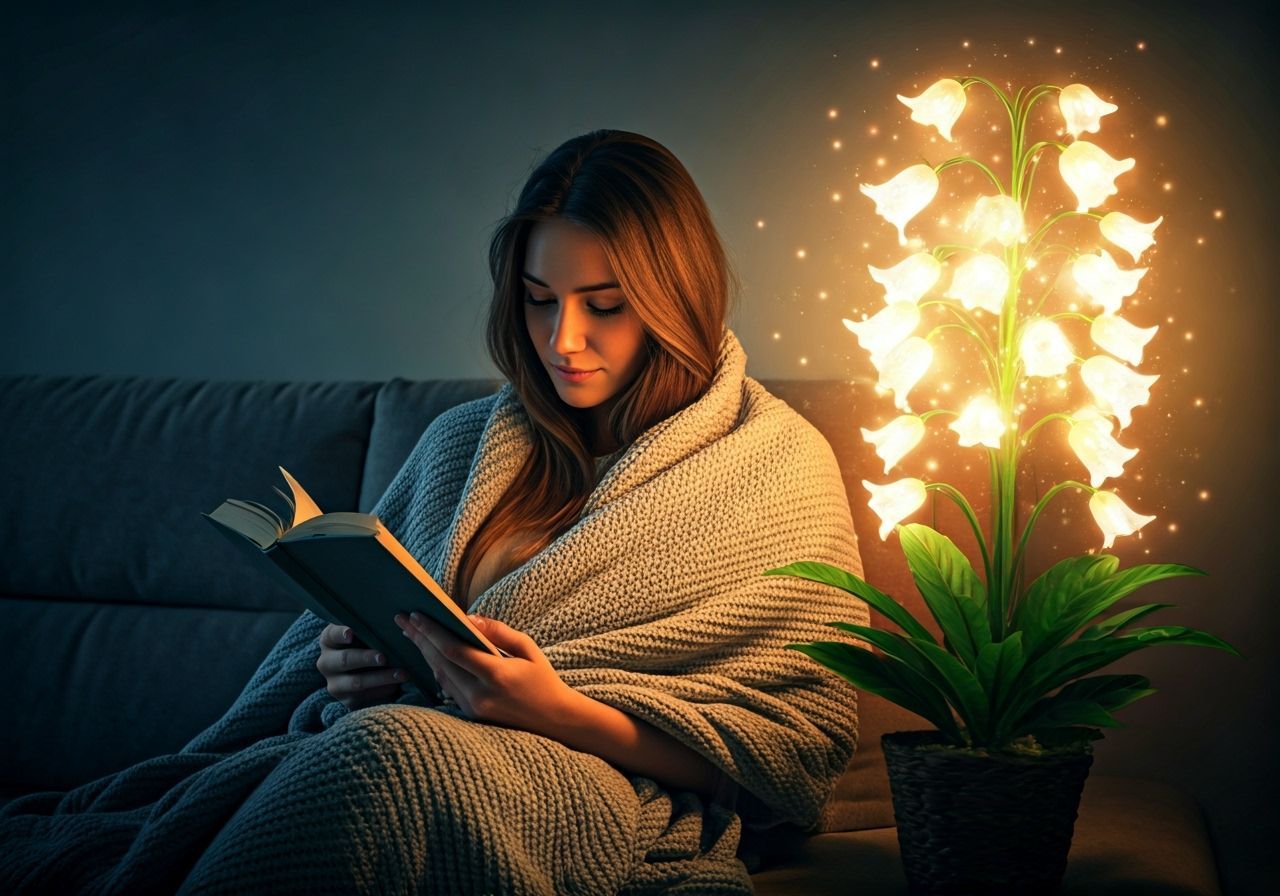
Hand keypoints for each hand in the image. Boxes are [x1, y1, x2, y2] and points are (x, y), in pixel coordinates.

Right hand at [316, 623, 405, 709]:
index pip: (332, 634)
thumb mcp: (364, 634)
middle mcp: (326, 663)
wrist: (366, 671)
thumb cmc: (368, 644)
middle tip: (384, 657)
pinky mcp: (346, 700)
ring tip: (401, 674)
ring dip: (381, 678)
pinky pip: (364, 698)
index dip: (341, 634)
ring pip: (357, 682)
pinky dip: (382, 691)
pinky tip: (396, 686)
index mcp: (328, 641)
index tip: (351, 633)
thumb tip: (393, 620)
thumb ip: (369, 627)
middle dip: (366, 658)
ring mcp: (335, 684)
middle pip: (345, 660)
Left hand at [394, 612, 574, 733]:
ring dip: (424, 653)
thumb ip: (498, 631)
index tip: (416, 615)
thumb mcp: (528, 648)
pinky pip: (447, 688)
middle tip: (402, 619)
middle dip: (420, 638)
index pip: (453, 649)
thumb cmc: (543, 680)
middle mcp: (480, 695)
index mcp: (497, 675)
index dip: (431, 631)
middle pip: (440, 662)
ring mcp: (473, 709)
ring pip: (440, 676)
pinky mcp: (471, 716)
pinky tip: (429, 654)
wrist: (554, 720)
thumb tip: (468, 618)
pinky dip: (436, 668)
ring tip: (411, 634)